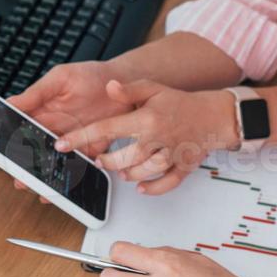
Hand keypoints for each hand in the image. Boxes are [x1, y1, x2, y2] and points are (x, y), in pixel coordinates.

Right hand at [7, 60, 128, 202]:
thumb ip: (36, 93)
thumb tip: (10, 102)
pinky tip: (65, 188)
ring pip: (56, 163)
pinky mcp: (91, 149)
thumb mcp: (60, 78)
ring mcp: (73, 141)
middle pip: (37, 152)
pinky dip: (72, 179)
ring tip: (40, 189)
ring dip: (47, 177)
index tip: (6, 155)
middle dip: (28, 167)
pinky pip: (79, 167)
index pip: (23, 132)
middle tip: (20, 179)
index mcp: (44, 113)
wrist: (125, 85)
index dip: (13, 144)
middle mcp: (56, 129)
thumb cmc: (92, 76)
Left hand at [56, 80, 236, 195]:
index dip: (81, 137)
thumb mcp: (153, 88)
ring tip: (119, 169)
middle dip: (107, 162)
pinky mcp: (183, 167)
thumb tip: (108, 88)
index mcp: (146, 119)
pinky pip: (166, 184)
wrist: (214, 115)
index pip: (106, 129)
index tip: (62, 144)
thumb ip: (129, 89)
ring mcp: (171, 155)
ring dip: (127, 174)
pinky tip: (141, 187)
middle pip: (123, 158)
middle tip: (100, 160)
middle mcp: (157, 138)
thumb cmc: (181, 103)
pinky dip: (153, 188)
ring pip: (143, 172)